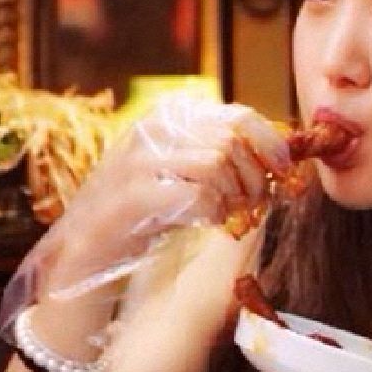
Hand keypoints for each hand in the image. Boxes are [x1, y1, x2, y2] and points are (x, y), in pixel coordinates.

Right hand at [0, 97, 289, 330]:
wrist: (87, 255)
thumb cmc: (144, 216)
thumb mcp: (181, 175)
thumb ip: (220, 157)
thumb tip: (279, 154)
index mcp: (167, 118)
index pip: (237, 116)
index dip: (270, 143)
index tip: (284, 169)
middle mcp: (150, 131)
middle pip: (231, 140)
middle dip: (253, 176)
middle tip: (251, 204)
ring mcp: (137, 162)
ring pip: (215, 163)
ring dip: (232, 196)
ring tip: (226, 216)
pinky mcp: (132, 197)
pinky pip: (196, 195)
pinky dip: (212, 213)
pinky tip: (206, 224)